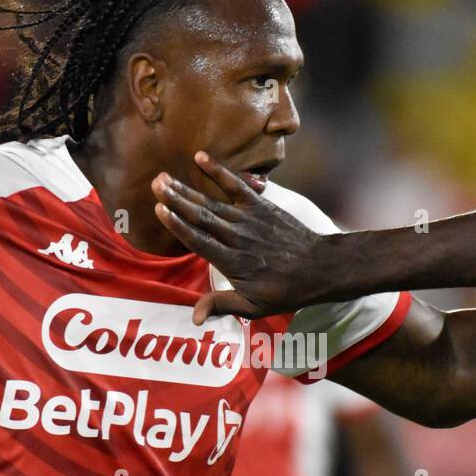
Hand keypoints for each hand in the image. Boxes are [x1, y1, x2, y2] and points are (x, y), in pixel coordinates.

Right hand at [151, 151, 331, 322]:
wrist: (320, 267)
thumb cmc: (285, 290)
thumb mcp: (254, 306)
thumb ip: (222, 306)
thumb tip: (194, 318)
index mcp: (233, 262)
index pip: (199, 241)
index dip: (178, 225)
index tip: (159, 210)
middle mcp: (238, 237)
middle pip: (201, 216)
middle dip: (176, 200)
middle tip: (155, 184)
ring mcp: (249, 219)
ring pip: (212, 202)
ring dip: (187, 189)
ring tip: (165, 177)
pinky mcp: (260, 205)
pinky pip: (236, 185)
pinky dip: (219, 171)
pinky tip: (200, 157)